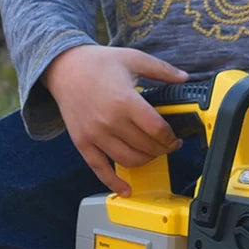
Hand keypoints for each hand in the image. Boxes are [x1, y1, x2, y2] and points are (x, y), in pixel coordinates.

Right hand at [43, 44, 188, 194]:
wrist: (63, 68)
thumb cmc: (99, 62)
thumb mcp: (134, 58)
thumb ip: (162, 70)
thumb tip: (186, 77)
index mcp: (126, 101)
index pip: (157, 130)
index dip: (171, 138)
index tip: (177, 139)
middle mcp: (110, 121)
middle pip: (145, 147)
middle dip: (163, 149)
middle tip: (169, 146)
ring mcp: (94, 135)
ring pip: (127, 160)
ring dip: (146, 161)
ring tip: (153, 154)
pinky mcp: (82, 143)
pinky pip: (99, 169)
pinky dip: (113, 182)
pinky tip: (126, 189)